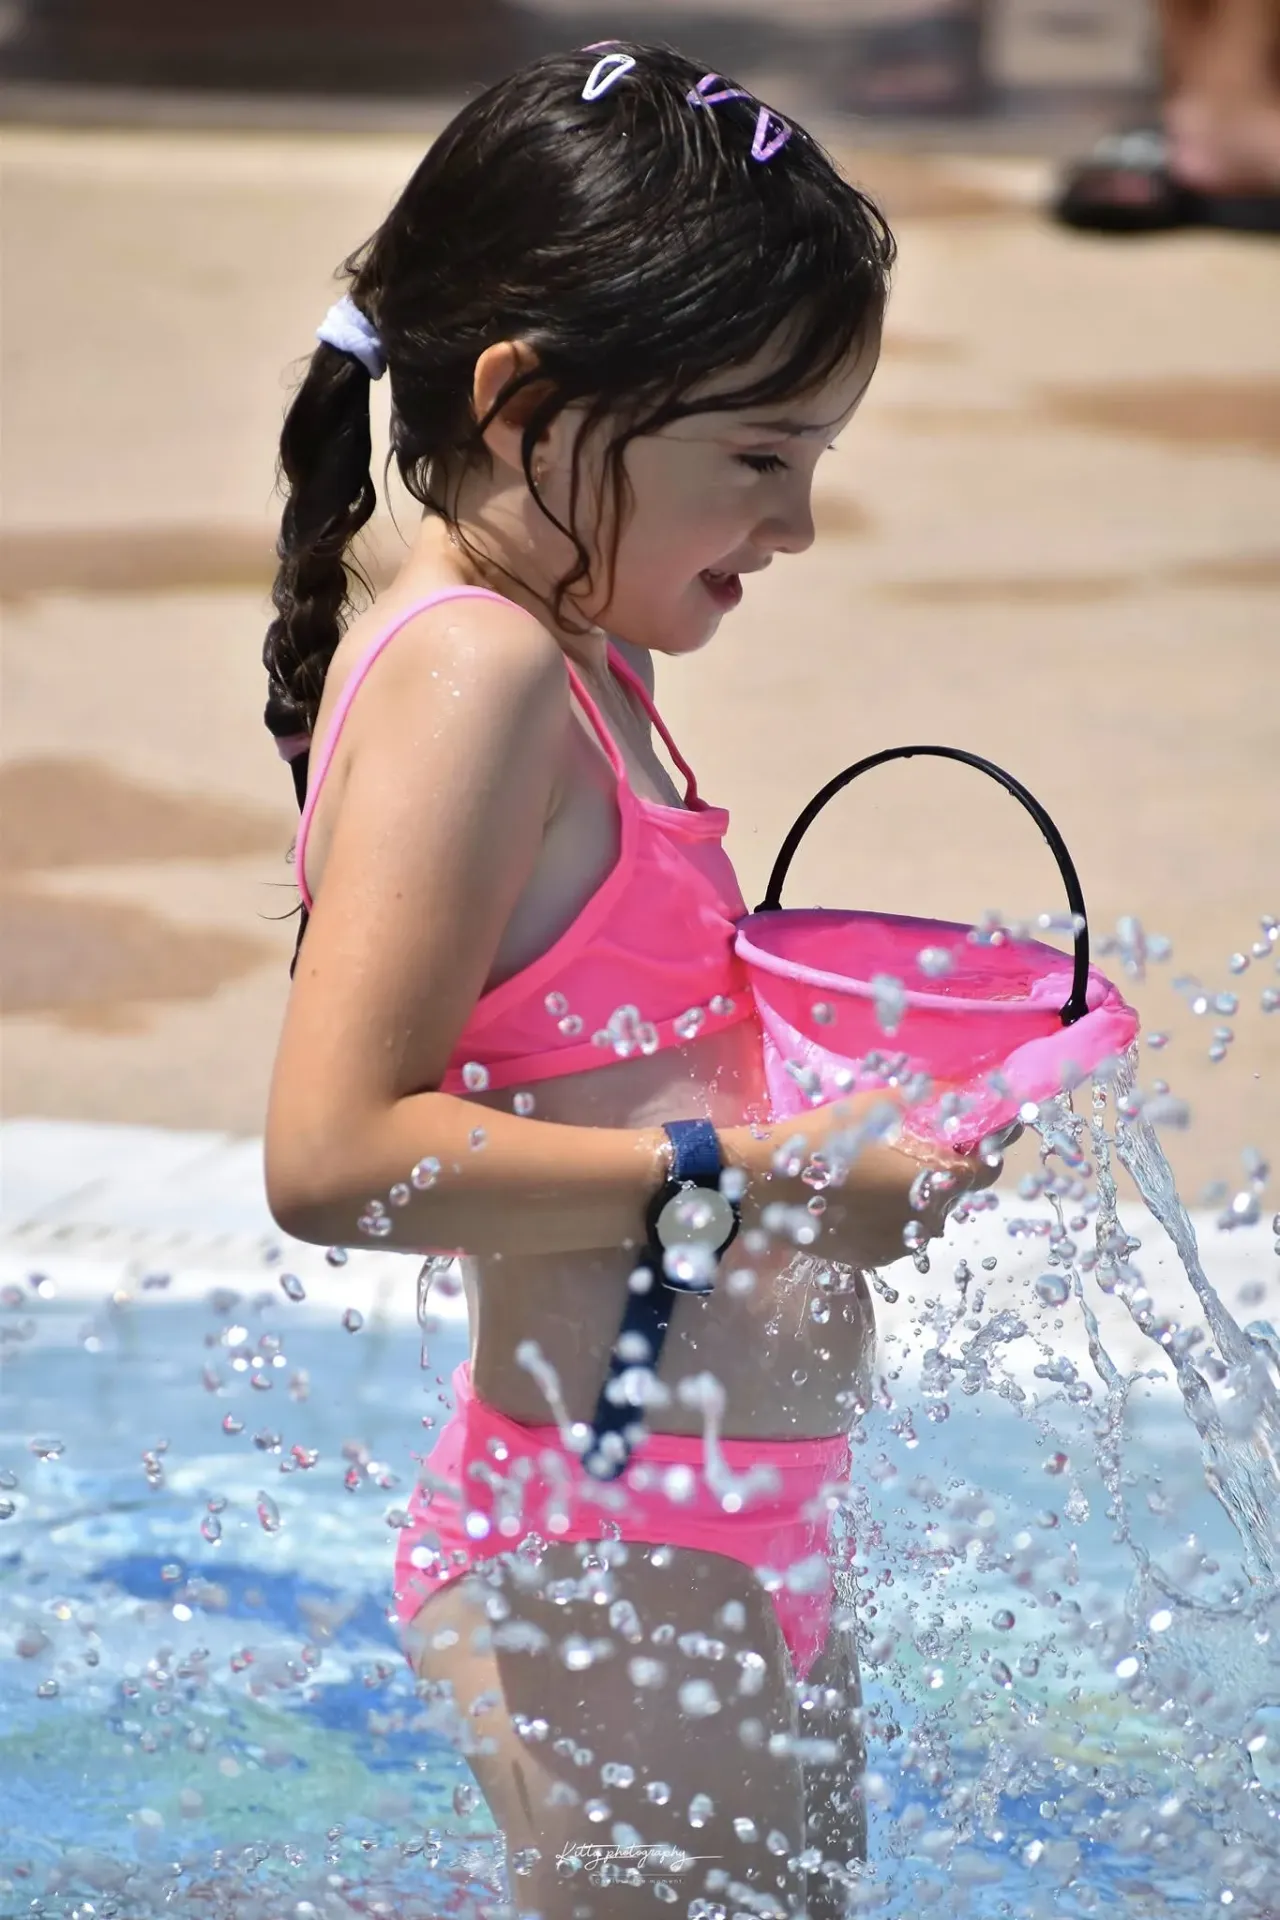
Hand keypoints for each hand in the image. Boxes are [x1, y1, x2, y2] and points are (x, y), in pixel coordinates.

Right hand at [729, 1093, 1009, 1271]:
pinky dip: (888, 1214)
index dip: (981, 1146)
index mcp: (941, 1184)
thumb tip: (975, 1093)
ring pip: (923, 1215)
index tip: (966, 1128)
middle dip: (941, 1167)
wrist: (766, 1186)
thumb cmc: (827, 1138)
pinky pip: (895, 1232)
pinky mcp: (872, 1259)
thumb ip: (936, 1098)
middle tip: (911, 1141)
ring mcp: (900, 1246)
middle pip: (953, 1192)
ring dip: (914, 1193)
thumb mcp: (882, 1102)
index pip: (986, 1168)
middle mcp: (930, 1223)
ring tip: (879, 1168)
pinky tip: (860, 1193)